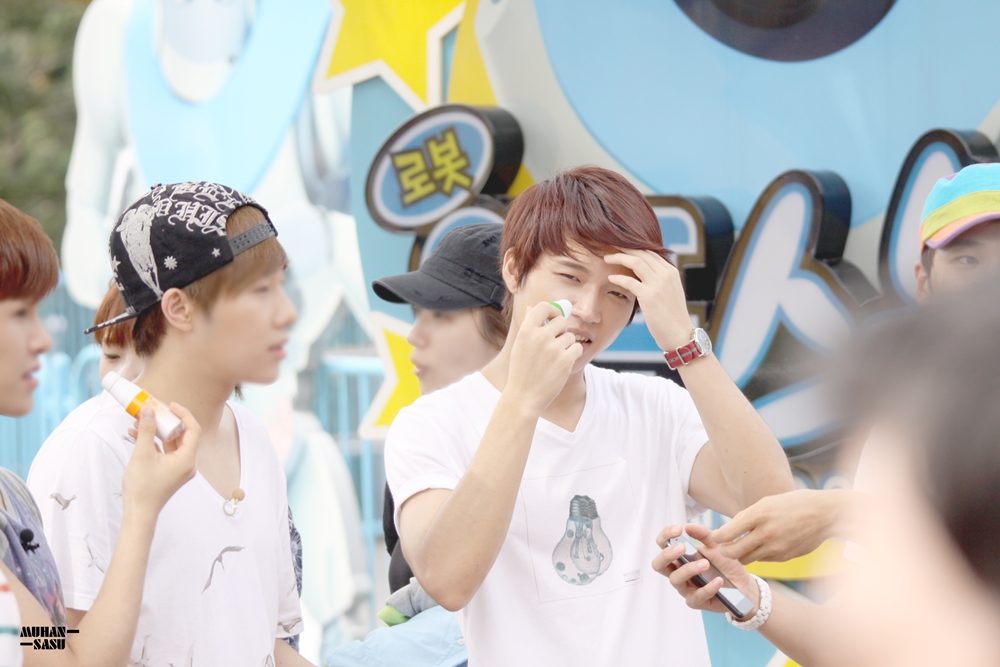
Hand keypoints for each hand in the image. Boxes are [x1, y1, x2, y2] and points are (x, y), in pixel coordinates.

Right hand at [122, 404, 199, 519]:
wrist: (139, 513)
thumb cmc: (142, 488)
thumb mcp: (143, 455)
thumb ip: (147, 430)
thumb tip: (149, 410)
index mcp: (187, 459)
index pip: (193, 430)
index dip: (184, 414)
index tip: (170, 405)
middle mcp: (187, 463)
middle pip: (182, 435)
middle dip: (167, 421)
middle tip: (154, 410)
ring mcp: (178, 468)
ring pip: (171, 443)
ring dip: (157, 431)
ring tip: (141, 420)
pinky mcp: (169, 472)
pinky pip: (164, 452)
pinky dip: (154, 442)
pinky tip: (136, 434)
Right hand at [506, 302, 582, 413]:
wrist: (524, 397)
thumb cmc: (521, 371)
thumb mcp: (519, 346)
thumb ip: (528, 327)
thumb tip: (532, 308)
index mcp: (526, 331)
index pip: (543, 307)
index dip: (552, 310)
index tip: (554, 318)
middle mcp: (539, 336)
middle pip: (561, 321)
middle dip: (561, 331)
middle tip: (555, 345)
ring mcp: (553, 348)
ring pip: (570, 336)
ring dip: (567, 346)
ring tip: (554, 359)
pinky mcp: (565, 360)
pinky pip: (577, 348)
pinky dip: (573, 355)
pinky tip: (562, 365)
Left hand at [604, 249, 691, 349]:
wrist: (680, 335)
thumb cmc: (671, 317)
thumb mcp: (669, 292)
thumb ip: (658, 280)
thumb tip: (642, 274)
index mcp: (671, 271)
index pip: (650, 252)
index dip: (634, 247)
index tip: (620, 246)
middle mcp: (666, 274)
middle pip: (642, 252)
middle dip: (624, 247)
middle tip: (609, 245)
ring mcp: (658, 284)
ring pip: (635, 262)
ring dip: (619, 257)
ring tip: (607, 258)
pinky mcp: (650, 296)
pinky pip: (630, 281)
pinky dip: (618, 277)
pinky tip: (610, 277)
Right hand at [652, 523, 758, 615]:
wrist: (743, 584)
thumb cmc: (724, 564)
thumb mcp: (716, 545)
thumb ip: (703, 534)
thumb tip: (688, 526)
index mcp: (680, 556)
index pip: (663, 545)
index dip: (665, 536)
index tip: (678, 529)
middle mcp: (678, 572)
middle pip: (658, 565)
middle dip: (667, 555)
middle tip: (682, 547)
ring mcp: (685, 588)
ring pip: (676, 580)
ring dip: (689, 569)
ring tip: (706, 563)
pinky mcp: (696, 602)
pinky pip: (696, 596)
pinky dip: (708, 588)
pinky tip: (718, 580)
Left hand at [711, 489, 846, 563]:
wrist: (825, 514)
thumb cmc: (792, 504)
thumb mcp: (766, 502)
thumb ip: (746, 517)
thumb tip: (726, 530)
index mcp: (758, 514)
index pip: (726, 533)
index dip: (716, 537)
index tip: (715, 536)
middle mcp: (765, 533)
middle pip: (732, 552)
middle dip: (724, 550)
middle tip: (725, 545)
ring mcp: (776, 548)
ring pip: (746, 560)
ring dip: (741, 554)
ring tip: (743, 545)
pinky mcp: (784, 558)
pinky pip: (762, 560)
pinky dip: (759, 555)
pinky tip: (764, 545)